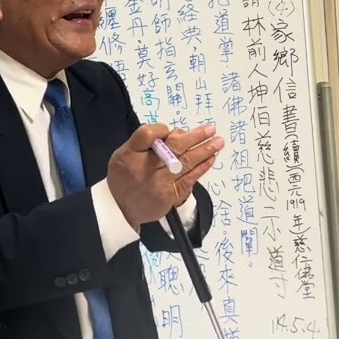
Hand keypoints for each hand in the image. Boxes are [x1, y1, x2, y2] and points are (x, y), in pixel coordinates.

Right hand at [107, 123, 223, 227]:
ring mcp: (161, 184)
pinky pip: (190, 180)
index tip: (172, 130)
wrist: (121, 208)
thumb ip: (146, 141)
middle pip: (173, 148)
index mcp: (131, 154)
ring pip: (186, 164)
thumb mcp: (125, 153)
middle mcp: (146, 168)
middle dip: (194, 137)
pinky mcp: (171, 196)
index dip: (161, 130)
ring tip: (218, 142)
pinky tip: (211, 159)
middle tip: (211, 129)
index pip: (148, 135)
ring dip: (204, 151)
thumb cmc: (123, 176)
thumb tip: (174, 133)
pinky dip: (201, 168)